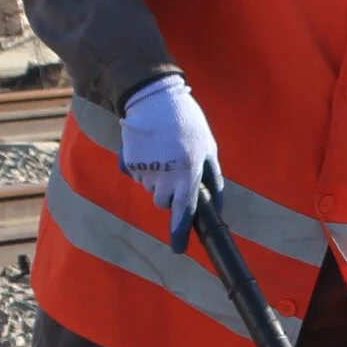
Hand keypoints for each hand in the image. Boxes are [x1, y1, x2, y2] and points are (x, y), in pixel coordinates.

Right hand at [119, 73, 222, 251]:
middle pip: (163, 203)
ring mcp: (145, 170)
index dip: (180, 232)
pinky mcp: (130, 163)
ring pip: (150, 189)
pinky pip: (138, 175)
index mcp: (188, 172)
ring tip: (163, 153)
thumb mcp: (209, 147)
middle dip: (168, 194)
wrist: (153, 98)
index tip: (178, 249)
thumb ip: (214, 178)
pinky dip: (144, 167)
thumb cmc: (187, 122)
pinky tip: (150, 148)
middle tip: (174, 171)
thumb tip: (217, 206)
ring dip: (157, 179)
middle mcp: (166, 175)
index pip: (184, 211)